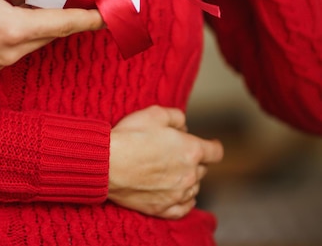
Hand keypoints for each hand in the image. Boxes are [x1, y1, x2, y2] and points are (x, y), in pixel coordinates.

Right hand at [0, 0, 103, 72]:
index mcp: (11, 29)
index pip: (64, 25)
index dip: (91, 19)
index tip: (111, 14)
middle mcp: (9, 52)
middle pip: (51, 34)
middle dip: (68, 17)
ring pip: (34, 40)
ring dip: (43, 22)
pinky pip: (17, 47)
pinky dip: (24, 30)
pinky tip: (12, 12)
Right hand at [107, 106, 223, 218]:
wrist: (106, 162)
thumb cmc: (129, 136)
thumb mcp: (154, 114)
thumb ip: (176, 117)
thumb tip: (184, 126)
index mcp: (191, 150)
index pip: (215, 152)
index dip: (213, 146)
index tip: (210, 145)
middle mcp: (189, 175)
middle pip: (202, 170)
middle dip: (194, 161)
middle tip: (176, 154)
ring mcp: (177, 194)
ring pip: (194, 189)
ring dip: (188, 180)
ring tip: (173, 173)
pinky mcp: (162, 208)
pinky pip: (183, 209)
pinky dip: (184, 202)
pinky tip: (180, 197)